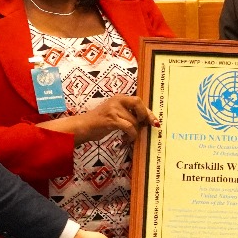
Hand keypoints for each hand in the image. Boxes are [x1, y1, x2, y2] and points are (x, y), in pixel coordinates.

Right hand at [39, 94, 157, 144]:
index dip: (148, 111)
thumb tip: (146, 121)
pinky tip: (126, 139)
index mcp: (119, 98)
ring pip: (133, 120)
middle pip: (139, 104)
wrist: (83, 127)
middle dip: (145, 117)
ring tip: (129, 137)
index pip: (138, 101)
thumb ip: (128, 114)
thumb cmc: (100, 122)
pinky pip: (128, 127)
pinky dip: (131, 135)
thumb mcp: (115, 114)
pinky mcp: (111, 119)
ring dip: (134, 132)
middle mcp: (117, 100)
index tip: (154, 121)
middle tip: (144, 127)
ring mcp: (113, 109)